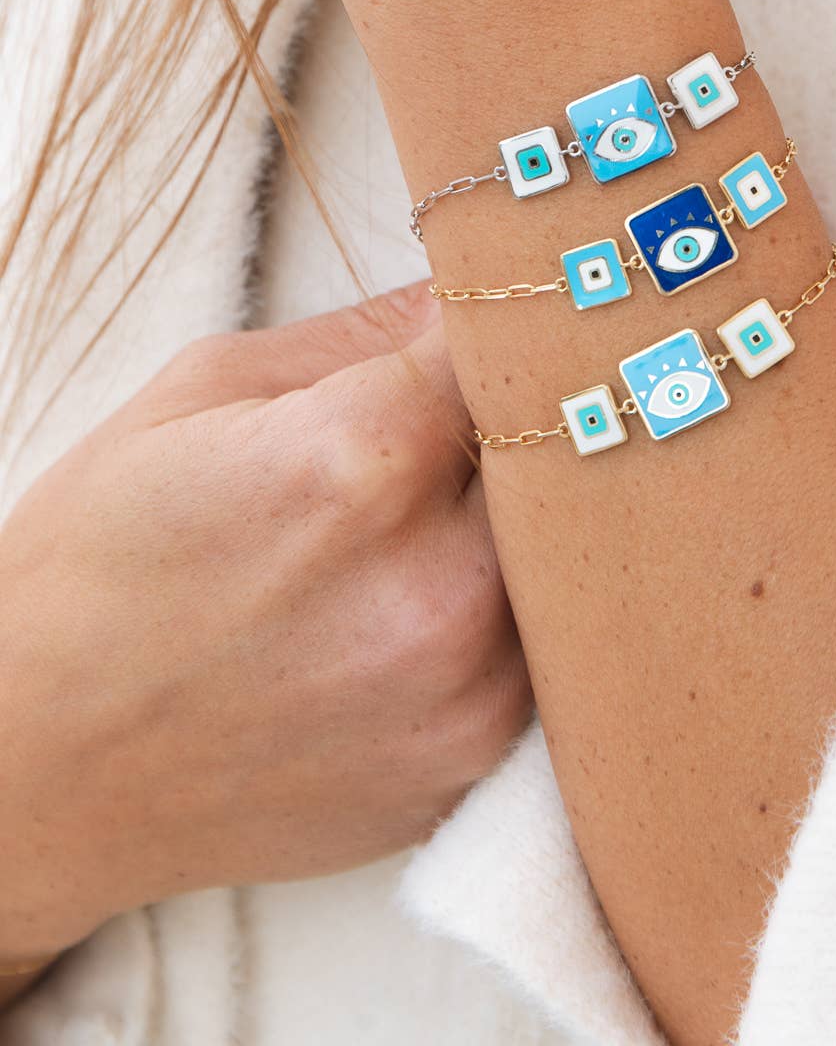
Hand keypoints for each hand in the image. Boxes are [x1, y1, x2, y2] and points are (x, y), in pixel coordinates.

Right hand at [0, 283, 529, 963]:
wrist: (38, 764)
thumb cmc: (98, 562)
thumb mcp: (199, 393)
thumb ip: (362, 333)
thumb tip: (469, 290)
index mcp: (364, 457)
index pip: (510, 342)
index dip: (499, 323)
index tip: (492, 318)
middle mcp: (437, 580)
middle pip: (562, 450)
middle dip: (523, 422)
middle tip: (466, 420)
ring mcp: (464, 689)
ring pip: (564, 553)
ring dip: (523, 523)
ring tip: (431, 518)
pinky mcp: (470, 765)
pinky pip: (542, 650)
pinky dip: (508, 613)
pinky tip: (423, 604)